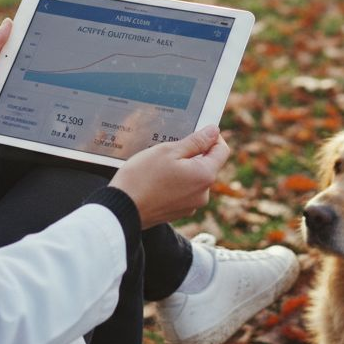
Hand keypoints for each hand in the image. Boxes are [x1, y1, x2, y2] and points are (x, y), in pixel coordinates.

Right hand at [109, 126, 228, 228]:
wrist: (122, 209)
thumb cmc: (142, 177)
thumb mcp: (169, 151)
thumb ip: (195, 141)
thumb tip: (214, 131)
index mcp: (204, 176)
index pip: (222, 151)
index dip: (213, 137)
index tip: (198, 131)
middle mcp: (203, 194)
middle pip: (207, 165)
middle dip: (193, 154)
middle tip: (169, 147)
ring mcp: (191, 205)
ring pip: (194, 178)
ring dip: (182, 168)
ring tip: (158, 165)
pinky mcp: (179, 212)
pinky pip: (183, 191)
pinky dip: (175, 182)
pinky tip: (156, 179)